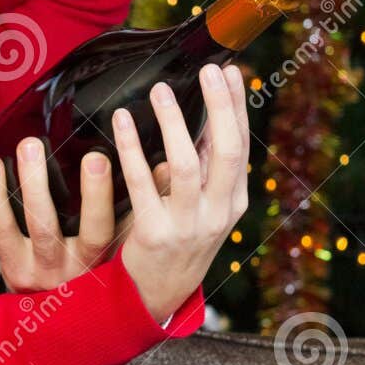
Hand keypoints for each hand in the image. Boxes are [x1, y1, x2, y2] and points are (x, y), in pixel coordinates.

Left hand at [0, 140, 169, 291]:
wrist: (67, 320)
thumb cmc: (101, 270)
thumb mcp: (124, 245)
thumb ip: (142, 208)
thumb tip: (165, 165)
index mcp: (97, 260)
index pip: (99, 228)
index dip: (97, 194)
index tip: (97, 156)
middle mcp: (65, 266)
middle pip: (49, 225)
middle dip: (40, 184)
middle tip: (37, 144)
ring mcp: (36, 268)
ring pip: (26, 225)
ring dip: (22, 184)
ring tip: (24, 147)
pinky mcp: (13, 266)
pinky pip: (1, 228)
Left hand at [117, 62, 248, 324]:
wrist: (154, 295)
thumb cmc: (176, 238)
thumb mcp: (201, 206)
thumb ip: (202, 168)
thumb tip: (198, 118)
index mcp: (233, 201)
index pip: (242, 146)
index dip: (237, 107)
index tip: (231, 71)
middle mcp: (218, 213)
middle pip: (228, 151)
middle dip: (221, 106)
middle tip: (210, 69)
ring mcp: (188, 225)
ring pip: (186, 165)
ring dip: (174, 123)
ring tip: (160, 90)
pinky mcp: (154, 234)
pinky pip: (142, 183)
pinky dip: (132, 148)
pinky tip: (122, 121)